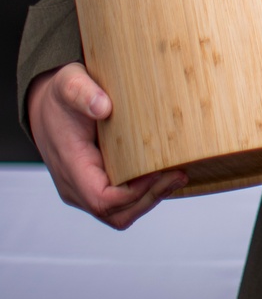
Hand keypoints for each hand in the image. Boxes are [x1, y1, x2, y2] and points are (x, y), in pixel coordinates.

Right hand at [27, 64, 185, 229]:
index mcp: (70, 167)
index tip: (158, 171)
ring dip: (149, 198)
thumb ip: (82, 92)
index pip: (101, 199)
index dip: (132, 193)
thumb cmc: (60, 98)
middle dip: (149, 198)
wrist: (47, 107)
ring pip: (119, 213)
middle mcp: (75, 186)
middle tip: (178, 175)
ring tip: (177, 176)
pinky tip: (164, 175)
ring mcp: (85, 189)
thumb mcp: (68, 84)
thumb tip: (103, 107)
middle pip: (115, 213)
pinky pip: (120, 202)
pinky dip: (144, 193)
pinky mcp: (96, 184)